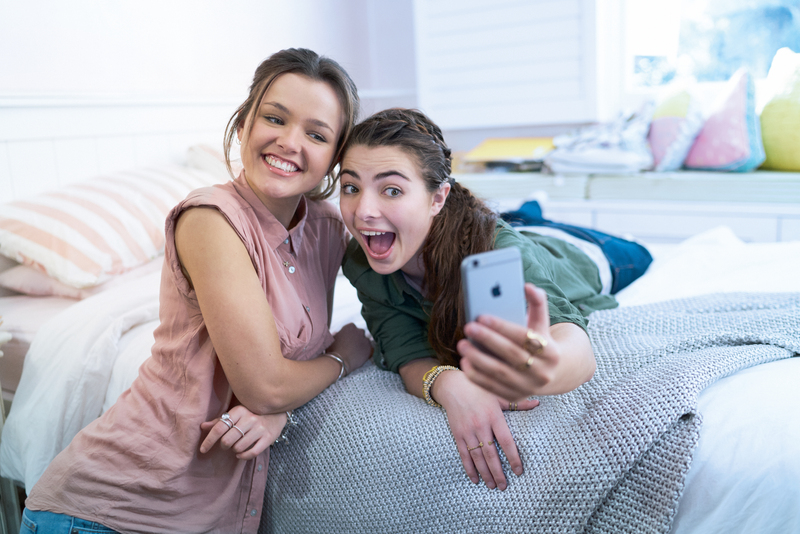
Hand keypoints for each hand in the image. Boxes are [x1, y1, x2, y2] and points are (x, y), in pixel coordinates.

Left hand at [199, 405, 286, 459]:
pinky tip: (240, 454)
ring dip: (234, 450)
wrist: (277, 413)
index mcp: (239, 410)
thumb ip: (219, 421)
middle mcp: (250, 418)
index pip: (219, 428)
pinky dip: (243, 456)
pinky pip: (252, 453)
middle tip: (226, 444)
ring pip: (238, 447)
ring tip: (236, 446)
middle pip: (227, 440)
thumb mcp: (236, 414)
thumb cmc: (251, 414)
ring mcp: (260, 428)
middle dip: (223, 445)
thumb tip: (202, 426)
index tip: (202, 449)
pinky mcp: (268, 438)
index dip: (209, 440)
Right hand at [327, 322, 372, 374]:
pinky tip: (361, 356)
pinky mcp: (369, 349)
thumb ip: (338, 334)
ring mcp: (365, 340)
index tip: (348, 340)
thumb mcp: (333, 339)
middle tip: (352, 346)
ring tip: (356, 353)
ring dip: (362, 345)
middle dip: (357, 338)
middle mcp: (359, 331)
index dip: (350, 335)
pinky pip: (370, 349)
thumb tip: (338, 333)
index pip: (352, 328)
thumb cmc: (333, 350)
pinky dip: (367, 352)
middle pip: (360, 334)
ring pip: (365, 341)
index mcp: (350, 327)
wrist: (339, 361)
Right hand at [433, 369, 538, 489]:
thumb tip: (537, 404)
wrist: (453, 386)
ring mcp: (468, 431)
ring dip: (485, 473)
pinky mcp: (458, 434)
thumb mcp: (499, 395)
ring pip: (477, 457)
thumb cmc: (479, 390)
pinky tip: (475, 479)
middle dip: (498, 472)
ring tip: (492, 486)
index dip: (513, 458)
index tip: (519, 471)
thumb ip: (518, 403)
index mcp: (494, 416)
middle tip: (504, 486)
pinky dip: (469, 468)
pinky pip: (464, 454)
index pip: (506, 441)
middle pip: (491, 454)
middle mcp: (481, 425)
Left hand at [458, 283, 594, 399]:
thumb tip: (527, 286)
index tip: (481, 316)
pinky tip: (465, 363)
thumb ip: (537, 302)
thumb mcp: (542, 323)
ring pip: (500, 373)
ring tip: (462, 345)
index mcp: (549, 351)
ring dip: (478, 359)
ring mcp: (529, 387)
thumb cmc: (540, 340)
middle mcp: (542, 372)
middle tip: (468, 327)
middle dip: (487, 340)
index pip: (524, 337)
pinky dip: (477, 376)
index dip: (502, 326)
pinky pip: (492, 387)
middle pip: (511, 355)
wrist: (553, 372)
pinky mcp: (515, 396)